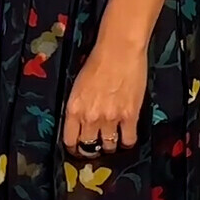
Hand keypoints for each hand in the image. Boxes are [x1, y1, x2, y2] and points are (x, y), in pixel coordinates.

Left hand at [63, 37, 146, 155]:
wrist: (119, 51)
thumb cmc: (98, 62)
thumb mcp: (78, 86)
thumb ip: (78, 106)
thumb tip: (80, 122)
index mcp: (74, 109)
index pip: (70, 140)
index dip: (74, 147)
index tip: (78, 148)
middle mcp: (90, 117)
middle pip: (89, 146)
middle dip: (92, 148)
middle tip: (97, 145)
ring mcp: (111, 118)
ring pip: (109, 145)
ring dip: (110, 145)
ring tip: (112, 140)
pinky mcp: (130, 116)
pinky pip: (128, 140)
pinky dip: (127, 141)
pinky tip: (126, 137)